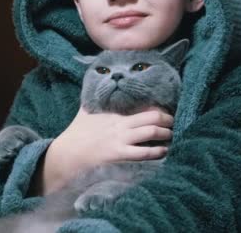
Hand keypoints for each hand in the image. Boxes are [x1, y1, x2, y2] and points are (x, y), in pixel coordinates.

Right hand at [37, 107, 172, 194]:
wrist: (66, 154)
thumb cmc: (76, 134)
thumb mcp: (86, 111)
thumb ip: (96, 101)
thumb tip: (97, 86)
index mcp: (115, 113)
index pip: (143, 106)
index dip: (159, 108)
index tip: (166, 110)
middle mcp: (120, 124)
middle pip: (152, 117)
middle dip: (167, 119)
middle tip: (173, 122)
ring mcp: (120, 140)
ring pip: (151, 132)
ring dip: (166, 134)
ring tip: (172, 135)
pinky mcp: (119, 155)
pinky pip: (144, 152)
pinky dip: (157, 152)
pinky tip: (164, 151)